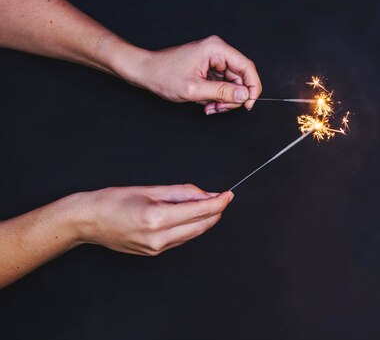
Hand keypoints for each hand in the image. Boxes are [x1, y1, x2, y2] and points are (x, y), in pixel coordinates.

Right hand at [73, 184, 232, 255]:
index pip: (200, 211)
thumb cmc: (112, 201)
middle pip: (201, 226)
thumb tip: (205, 194)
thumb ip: (181, 193)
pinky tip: (191, 216)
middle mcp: (159, 238)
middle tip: (223, 198)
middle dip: (215, 211)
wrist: (87, 221)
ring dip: (205, 219)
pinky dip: (191, 227)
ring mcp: (156, 249)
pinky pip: (181, 239)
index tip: (228, 194)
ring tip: (207, 203)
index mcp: (157, 219)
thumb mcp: (149, 190)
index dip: (218, 202)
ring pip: (193, 234)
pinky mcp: (153, 253)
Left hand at [130, 35, 261, 113]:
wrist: (145, 72)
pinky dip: (216, 97)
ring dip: (223, 100)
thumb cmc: (163, 75)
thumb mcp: (195, 89)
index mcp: (216, 49)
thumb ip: (222, 92)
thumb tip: (245, 95)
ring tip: (209, 107)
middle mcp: (217, 52)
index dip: (252, 87)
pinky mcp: (209, 68)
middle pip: (240, 78)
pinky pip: (222, 85)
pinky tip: (206, 103)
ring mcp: (213, 60)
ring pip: (231, 84)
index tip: (248, 104)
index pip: (247, 67)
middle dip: (232, 97)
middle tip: (219, 108)